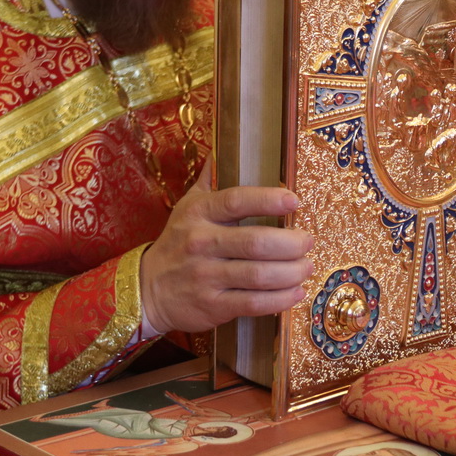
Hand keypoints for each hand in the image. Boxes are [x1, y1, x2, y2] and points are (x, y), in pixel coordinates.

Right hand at [140, 159, 314, 332]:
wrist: (148, 288)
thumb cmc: (177, 242)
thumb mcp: (186, 206)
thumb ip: (208, 181)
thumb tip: (222, 150)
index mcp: (198, 213)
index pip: (237, 202)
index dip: (269, 200)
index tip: (294, 201)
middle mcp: (201, 243)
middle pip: (255, 243)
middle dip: (291, 243)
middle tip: (307, 241)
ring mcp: (206, 276)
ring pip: (259, 275)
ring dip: (292, 272)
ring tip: (307, 266)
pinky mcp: (213, 305)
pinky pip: (253, 303)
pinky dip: (280, 299)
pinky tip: (296, 292)